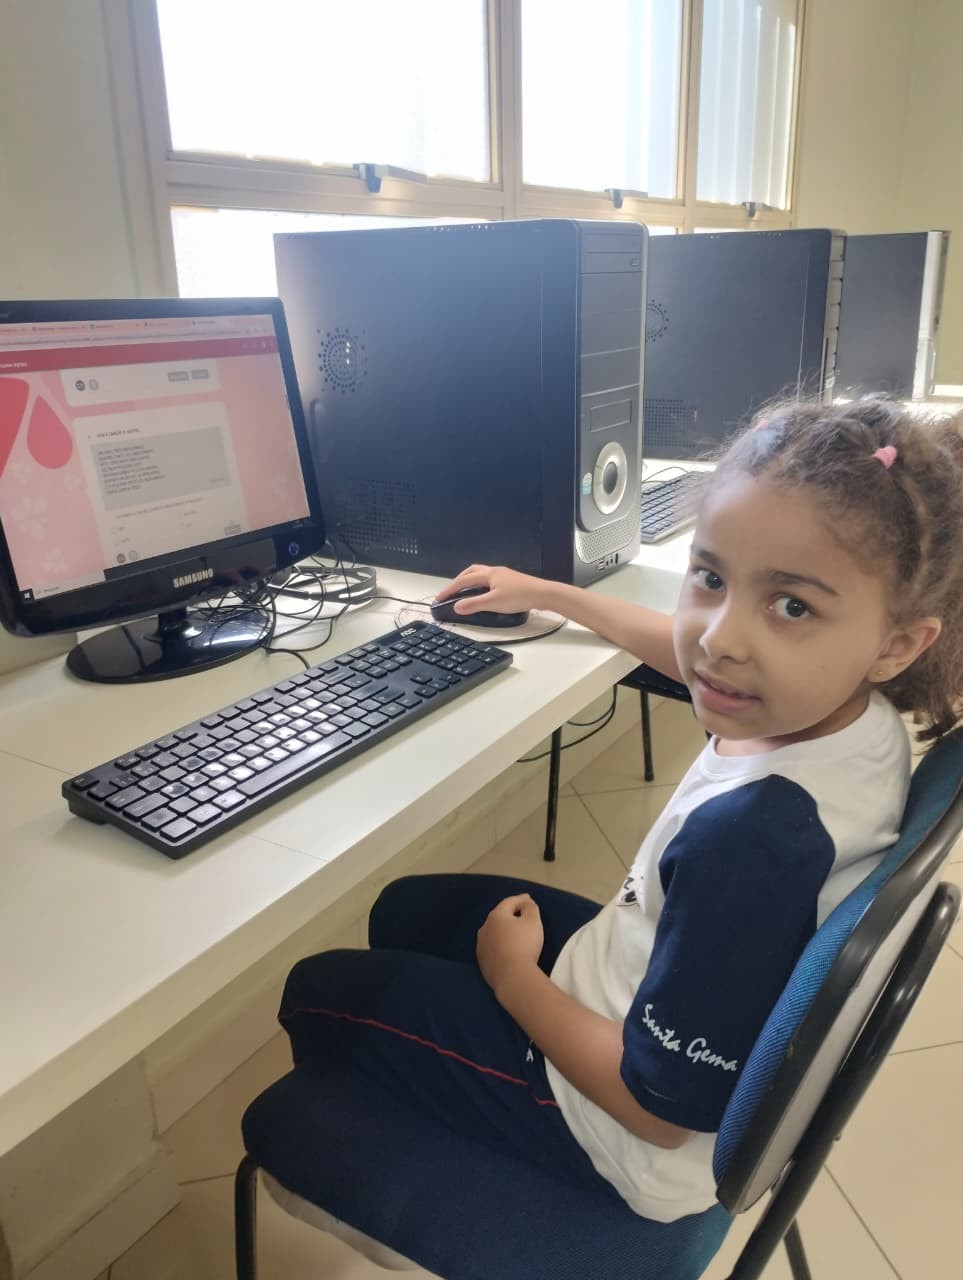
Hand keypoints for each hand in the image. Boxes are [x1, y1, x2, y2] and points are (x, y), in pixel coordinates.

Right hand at [435, 564, 549, 616]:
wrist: (543, 594)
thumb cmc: (520, 596)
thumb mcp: (493, 603)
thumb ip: (474, 605)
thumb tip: (456, 606)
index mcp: (488, 574)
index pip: (463, 580)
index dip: (450, 589)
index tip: (440, 598)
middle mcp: (495, 571)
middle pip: (471, 572)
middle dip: (458, 580)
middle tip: (450, 591)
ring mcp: (504, 575)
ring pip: (481, 575)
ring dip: (470, 581)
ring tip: (465, 592)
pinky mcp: (511, 581)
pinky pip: (490, 580)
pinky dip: (481, 585)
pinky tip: (484, 594)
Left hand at [476, 894, 543, 993]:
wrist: (512, 976)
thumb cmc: (524, 944)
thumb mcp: (533, 922)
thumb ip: (530, 908)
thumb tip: (526, 904)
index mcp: (496, 916)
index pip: (509, 903)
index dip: (520, 899)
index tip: (528, 899)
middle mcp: (484, 929)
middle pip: (499, 917)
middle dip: (510, 914)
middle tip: (522, 913)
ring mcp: (481, 946)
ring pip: (494, 934)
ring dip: (504, 931)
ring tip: (514, 932)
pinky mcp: (482, 962)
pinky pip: (493, 949)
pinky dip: (500, 946)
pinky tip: (507, 950)